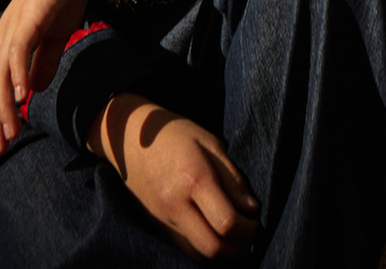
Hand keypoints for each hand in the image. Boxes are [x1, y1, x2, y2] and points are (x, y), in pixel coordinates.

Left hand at [0, 0, 178, 153]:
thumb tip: (35, 89)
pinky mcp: (30, 14)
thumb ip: (47, 58)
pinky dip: (18, 74)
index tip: (5, 139)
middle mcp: (6, 31)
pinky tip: (24, 96)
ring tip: (10, 132)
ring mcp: (16, 22)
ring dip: (3, 106)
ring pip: (1, 72)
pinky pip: (19, 50)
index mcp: (12, 35)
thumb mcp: (58, 30)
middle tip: (1, 148)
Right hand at [88, 93, 259, 259]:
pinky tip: (213, 232)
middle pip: (213, 247)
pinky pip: (185, 247)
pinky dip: (203, 246)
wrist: (130, 137)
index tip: (256, 220)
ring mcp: (163, 217)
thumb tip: (251, 208)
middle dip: (238, 247)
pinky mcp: (157, 224)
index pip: (227, 222)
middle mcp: (176, 203)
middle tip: (249, 233)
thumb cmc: (175, 133)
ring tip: (234, 236)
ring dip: (222, 251)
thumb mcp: (210, 143)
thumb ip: (232, 178)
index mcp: (193, 178)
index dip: (248, 229)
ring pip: (199, 252)